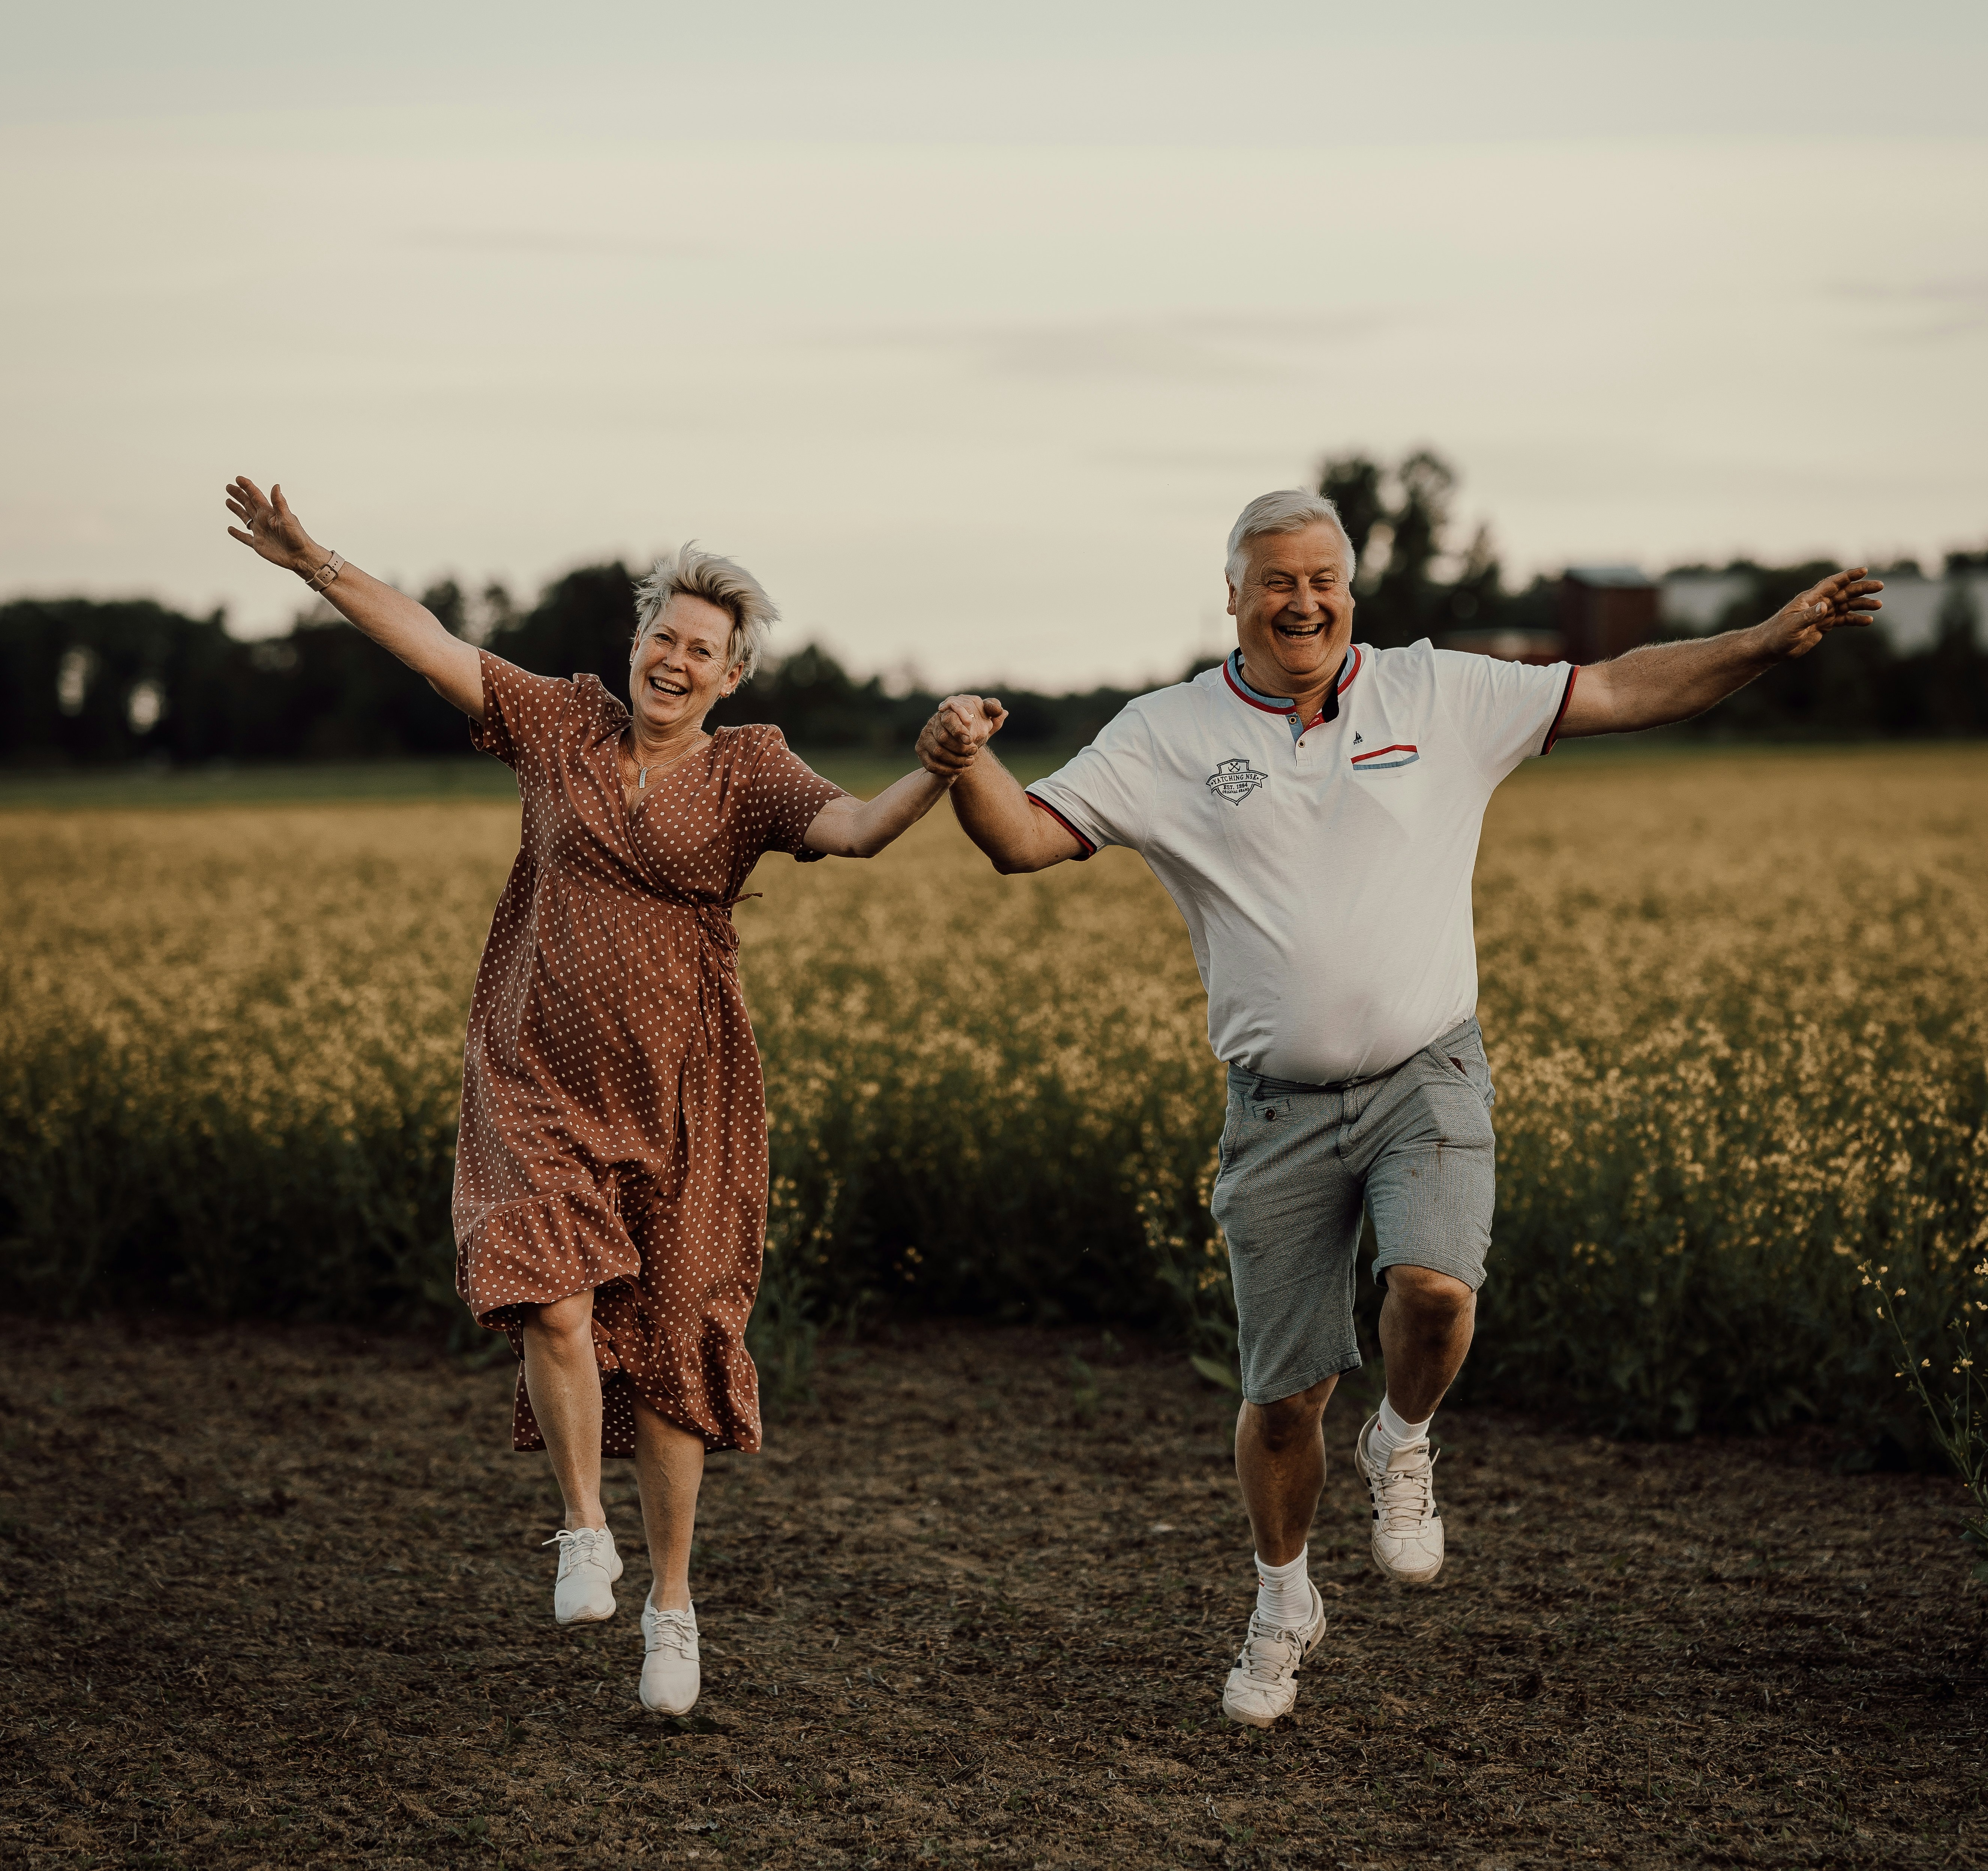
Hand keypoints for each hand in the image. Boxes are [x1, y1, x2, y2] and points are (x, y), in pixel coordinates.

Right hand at [224, 476, 322, 575]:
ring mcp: (260, 532)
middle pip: (248, 504)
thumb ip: (279, 503)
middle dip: (239, 495)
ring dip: (237, 510)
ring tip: (228, 501)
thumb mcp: (287, 518)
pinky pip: (244, 538)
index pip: (256, 496)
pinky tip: (230, 529)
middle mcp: (264, 520)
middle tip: (228, 486)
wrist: (301, 556)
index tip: (238, 478)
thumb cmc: (297, 537)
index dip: (247, 487)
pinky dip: (237, 534)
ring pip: (245, 518)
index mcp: (269, 513)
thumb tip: (276, 486)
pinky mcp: (258, 544)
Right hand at [916, 694, 1006, 776]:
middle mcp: (933, 722)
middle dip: (960, 748)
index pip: (950, 718)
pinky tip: (959, 770)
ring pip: (938, 752)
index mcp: (948, 710)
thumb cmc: (972, 733)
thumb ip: (992, 714)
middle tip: (974, 752)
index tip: (970, 740)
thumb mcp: (984, 723)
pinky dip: (946, 769)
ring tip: (969, 762)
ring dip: (955, 760)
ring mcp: (924, 736)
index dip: (959, 730)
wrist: (957, 751)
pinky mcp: (920, 750)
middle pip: (943, 737)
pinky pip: (931, 764)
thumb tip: (1003, 712)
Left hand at [1756, 568, 1882, 661]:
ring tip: (1879, 605)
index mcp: (1810, 598)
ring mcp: (1821, 614)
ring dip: (1862, 604)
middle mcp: (1818, 603)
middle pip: (1844, 592)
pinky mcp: (1823, 625)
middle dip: (1861, 588)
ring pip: (1846, 605)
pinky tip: (1868, 621)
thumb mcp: (1792, 626)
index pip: (1832, 583)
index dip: (1847, 576)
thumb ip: (1809, 615)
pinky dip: (1855, 619)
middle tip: (1880, 586)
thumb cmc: (1777, 635)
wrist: (1770, 648)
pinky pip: (1843, 620)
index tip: (1863, 570)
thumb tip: (1825, 606)